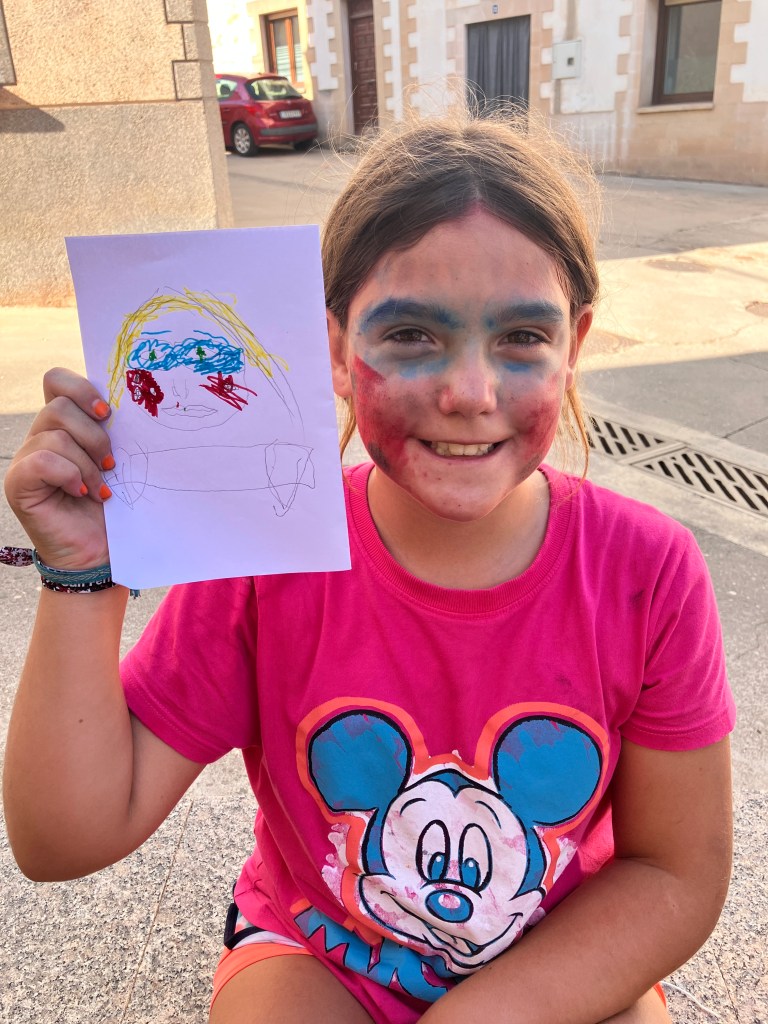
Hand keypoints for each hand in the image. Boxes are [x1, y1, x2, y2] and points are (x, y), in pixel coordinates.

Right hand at [4, 367, 114, 569]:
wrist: (100, 553)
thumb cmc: (113, 507)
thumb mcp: (117, 460)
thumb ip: (112, 431)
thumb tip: (129, 402)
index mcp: (63, 425)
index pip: (56, 380)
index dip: (81, 388)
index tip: (107, 413)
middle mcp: (39, 437)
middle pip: (60, 406)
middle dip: (94, 435)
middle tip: (111, 463)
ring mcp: (25, 460)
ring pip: (55, 435)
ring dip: (87, 463)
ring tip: (100, 488)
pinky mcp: (18, 483)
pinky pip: (42, 460)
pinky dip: (70, 475)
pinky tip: (82, 493)